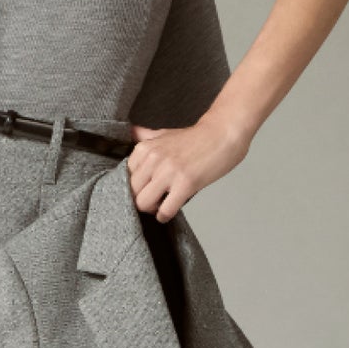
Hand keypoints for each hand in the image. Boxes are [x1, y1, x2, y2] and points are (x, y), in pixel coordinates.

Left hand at [127, 113, 251, 220]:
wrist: (223, 135)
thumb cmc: (196, 138)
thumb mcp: (164, 133)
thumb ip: (145, 136)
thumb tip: (130, 132)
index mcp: (146, 148)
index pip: (126, 176)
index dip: (135, 186)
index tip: (145, 188)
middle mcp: (154, 159)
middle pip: (132, 192)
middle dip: (141, 199)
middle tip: (153, 200)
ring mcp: (169, 172)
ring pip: (143, 203)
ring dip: (151, 209)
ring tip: (160, 206)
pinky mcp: (185, 184)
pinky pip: (165, 210)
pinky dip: (164, 215)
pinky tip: (169, 211)